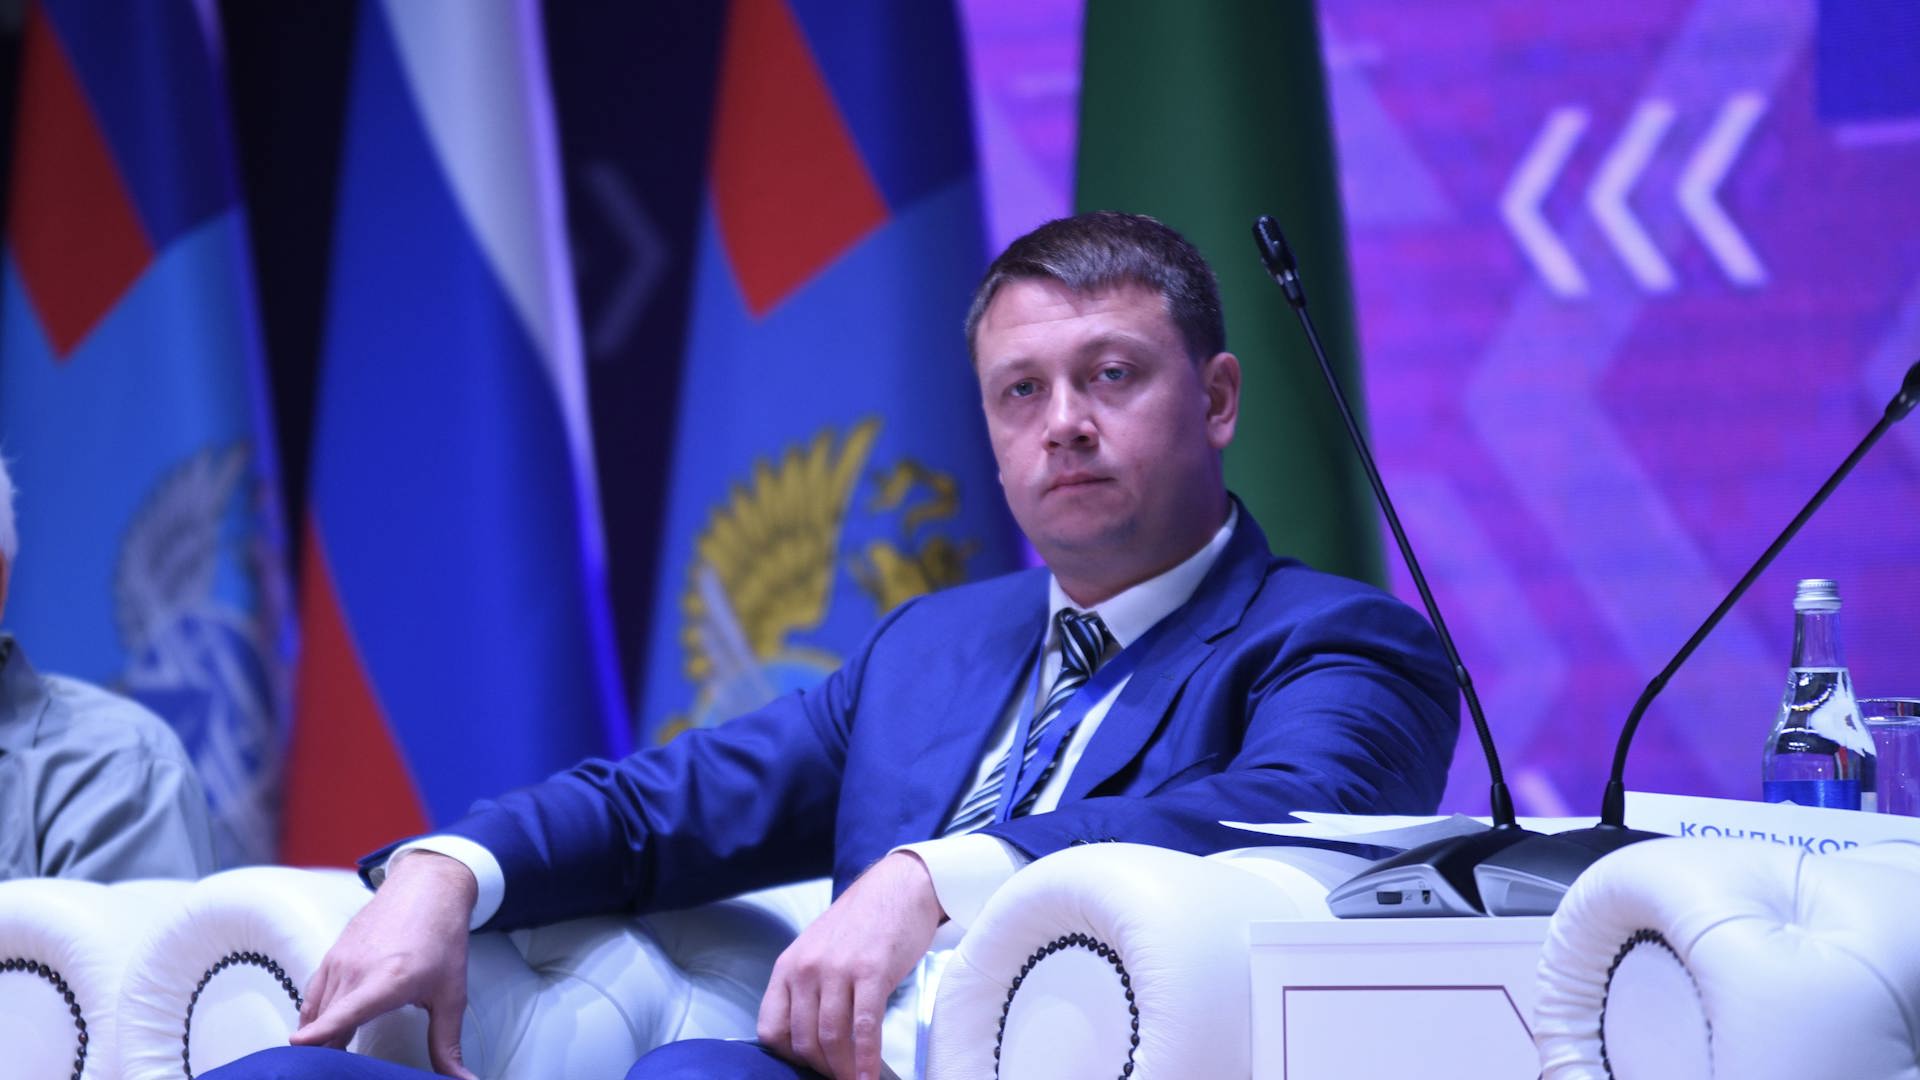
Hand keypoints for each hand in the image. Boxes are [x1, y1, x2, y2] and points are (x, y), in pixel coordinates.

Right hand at [291, 851, 479, 1078]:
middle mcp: (357, 970)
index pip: (346, 1012)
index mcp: (387, 981)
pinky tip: (319, 1032)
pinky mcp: (332, 954)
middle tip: (329, 1073)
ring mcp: (340, 960)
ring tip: (324, 1062)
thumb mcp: (451, 995)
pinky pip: (314, 993)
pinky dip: (314, 1016)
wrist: (427, 889)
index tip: (296, 1045)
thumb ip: (447, 1043)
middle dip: (324, 1052)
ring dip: (318, 1037)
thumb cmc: (442, 941)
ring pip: (317, 1010)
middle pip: (326, 1022)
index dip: (321, 1031)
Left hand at [758, 852, 944, 1079]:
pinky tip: (870, 1075)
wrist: (898, 886)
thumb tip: (812, 1041)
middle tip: (839, 1078)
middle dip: (822, 1069)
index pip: (771, 1030)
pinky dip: (866, 1059)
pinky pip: (864, 1026)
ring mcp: (837, 969)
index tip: (811, 1067)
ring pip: (831, 1038)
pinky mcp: (871, 971)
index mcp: (787, 967)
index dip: (790, 1058)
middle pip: (803, 1040)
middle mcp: (806, 968)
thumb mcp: (817, 952)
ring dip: (843, 1070)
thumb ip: (807, 989)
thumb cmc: (861, 924)